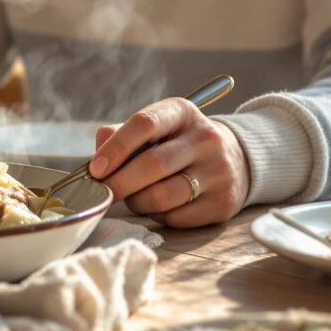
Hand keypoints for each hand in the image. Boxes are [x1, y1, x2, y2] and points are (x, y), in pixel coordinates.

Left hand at [89, 97, 250, 227]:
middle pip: (152, 165)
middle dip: (119, 183)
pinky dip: (157, 216)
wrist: (234, 160)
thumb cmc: (177, 144)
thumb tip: (97, 159)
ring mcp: (218, 171)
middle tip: (102, 193)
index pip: (144, 124)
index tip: (96, 169)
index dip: (115, 148)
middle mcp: (205, 138)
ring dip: (137, 202)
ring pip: (162, 196)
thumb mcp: (155, 127)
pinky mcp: (223, 202)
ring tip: (133, 197)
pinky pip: (176, 218)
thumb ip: (120, 135)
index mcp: (182, 112)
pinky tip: (159, 206)